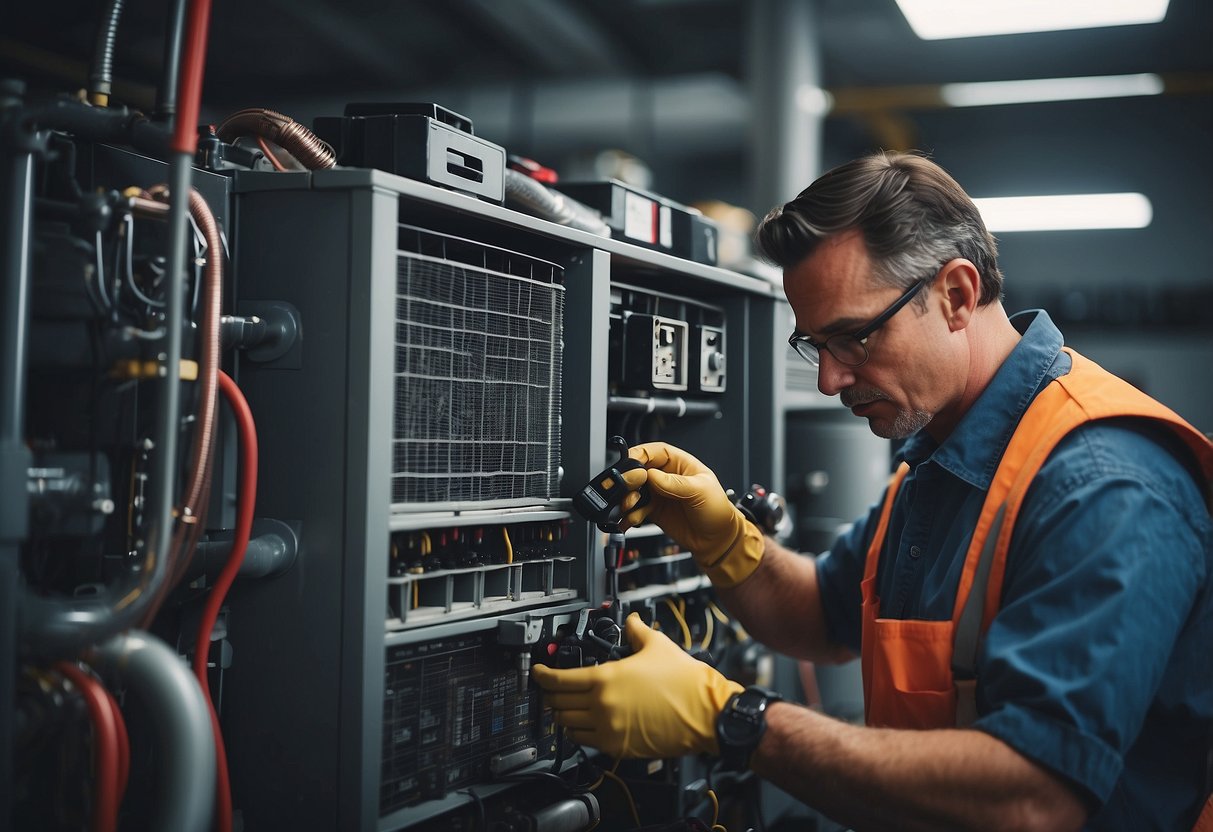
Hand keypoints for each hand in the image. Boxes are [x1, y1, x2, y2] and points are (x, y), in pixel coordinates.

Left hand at [532, 613, 742, 758]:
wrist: (705, 712)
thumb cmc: (683, 681)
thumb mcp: (657, 645)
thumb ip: (637, 632)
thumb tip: (632, 622)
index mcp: (606, 679)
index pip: (559, 680)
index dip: (543, 676)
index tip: (538, 673)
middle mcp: (602, 706)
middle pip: (559, 703)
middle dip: (551, 695)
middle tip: (551, 688)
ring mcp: (609, 730)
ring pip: (568, 725)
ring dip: (562, 715)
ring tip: (565, 707)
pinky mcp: (618, 747)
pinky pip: (585, 742)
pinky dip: (579, 732)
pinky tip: (584, 724)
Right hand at [617, 442, 764, 587]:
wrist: (717, 540)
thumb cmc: (717, 511)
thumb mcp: (700, 491)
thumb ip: (675, 483)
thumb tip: (651, 475)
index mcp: (680, 464)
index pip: (654, 452)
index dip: (639, 455)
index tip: (629, 465)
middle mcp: (666, 477)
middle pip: (639, 470)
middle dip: (629, 479)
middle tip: (628, 489)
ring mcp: (658, 494)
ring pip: (634, 490)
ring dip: (627, 498)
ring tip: (630, 507)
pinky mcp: (653, 511)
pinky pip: (635, 509)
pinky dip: (629, 514)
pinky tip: (630, 519)